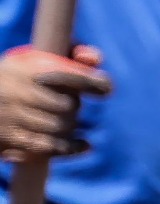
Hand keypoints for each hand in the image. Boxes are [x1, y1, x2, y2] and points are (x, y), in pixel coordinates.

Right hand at [0, 44, 111, 162]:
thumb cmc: (11, 78)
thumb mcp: (31, 60)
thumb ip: (68, 56)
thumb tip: (95, 59)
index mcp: (28, 70)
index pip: (70, 76)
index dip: (93, 83)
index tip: (104, 89)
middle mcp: (20, 94)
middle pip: (68, 105)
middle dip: (74, 106)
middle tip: (70, 106)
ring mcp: (14, 118)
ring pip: (61, 127)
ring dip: (71, 126)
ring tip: (69, 122)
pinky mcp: (11, 140)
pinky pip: (49, 146)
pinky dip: (71, 147)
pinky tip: (84, 144)